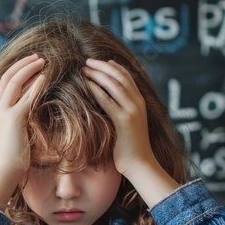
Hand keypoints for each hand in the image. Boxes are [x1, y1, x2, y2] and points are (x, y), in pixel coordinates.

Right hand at [0, 53, 45, 178]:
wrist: (3, 170)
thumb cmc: (12, 155)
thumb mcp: (16, 131)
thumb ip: (21, 117)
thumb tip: (33, 108)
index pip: (5, 81)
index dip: (17, 69)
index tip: (31, 63)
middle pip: (8, 76)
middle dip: (24, 64)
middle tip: (39, 56)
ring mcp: (4, 111)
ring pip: (16, 81)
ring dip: (31, 69)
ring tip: (43, 61)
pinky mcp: (13, 118)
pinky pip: (26, 96)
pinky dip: (36, 84)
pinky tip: (45, 77)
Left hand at [84, 58, 179, 206]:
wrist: (140, 164)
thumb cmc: (130, 147)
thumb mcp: (127, 124)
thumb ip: (120, 110)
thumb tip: (107, 103)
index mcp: (140, 102)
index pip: (128, 77)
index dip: (114, 67)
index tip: (102, 61)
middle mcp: (138, 103)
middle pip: (120, 76)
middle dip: (103, 66)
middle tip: (88, 61)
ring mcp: (132, 111)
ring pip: (114, 85)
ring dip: (98, 74)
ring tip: (85, 69)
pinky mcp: (124, 121)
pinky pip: (108, 101)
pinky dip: (96, 90)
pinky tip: (86, 85)